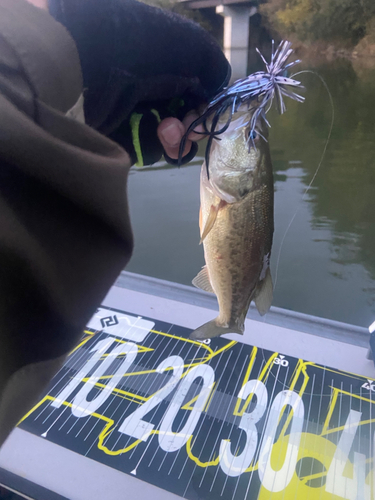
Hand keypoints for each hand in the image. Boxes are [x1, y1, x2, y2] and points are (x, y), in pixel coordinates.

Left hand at [49, 0, 229, 165]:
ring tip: (162, 131)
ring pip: (163, 140)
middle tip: (183, 129)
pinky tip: (145, 137)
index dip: (203, 109)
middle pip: (181, 120)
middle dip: (189, 129)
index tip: (202, 116)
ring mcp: (130, 111)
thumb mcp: (194, 48)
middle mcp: (149, 87)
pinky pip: (142, 150)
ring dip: (171, 141)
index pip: (194, 93)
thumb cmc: (145, 50)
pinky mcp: (113, 134)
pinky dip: (149, 149)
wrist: (87, 64)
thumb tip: (216, 97)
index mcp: (167, 64)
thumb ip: (216, 71)